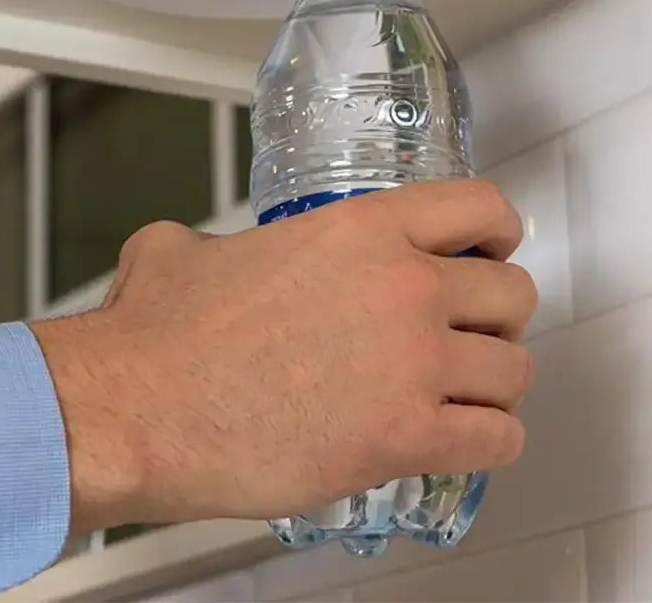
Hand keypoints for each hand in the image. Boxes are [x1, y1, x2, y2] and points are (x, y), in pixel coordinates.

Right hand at [31, 179, 536, 535]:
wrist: (137, 406)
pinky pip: (496, 441)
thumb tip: (202, 260)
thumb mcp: (185, 250)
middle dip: (497, 316)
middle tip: (468, 334)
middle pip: (513, 292)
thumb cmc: (157, 333)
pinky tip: (460, 442)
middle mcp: (401, 287)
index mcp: (358, 229)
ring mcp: (411, 363)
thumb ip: (218, 244)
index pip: (478, 207)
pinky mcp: (404, 439)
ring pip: (514, 371)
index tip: (492, 249)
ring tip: (462, 396)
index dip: (496, 230)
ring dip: (493, 385)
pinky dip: (487, 443)